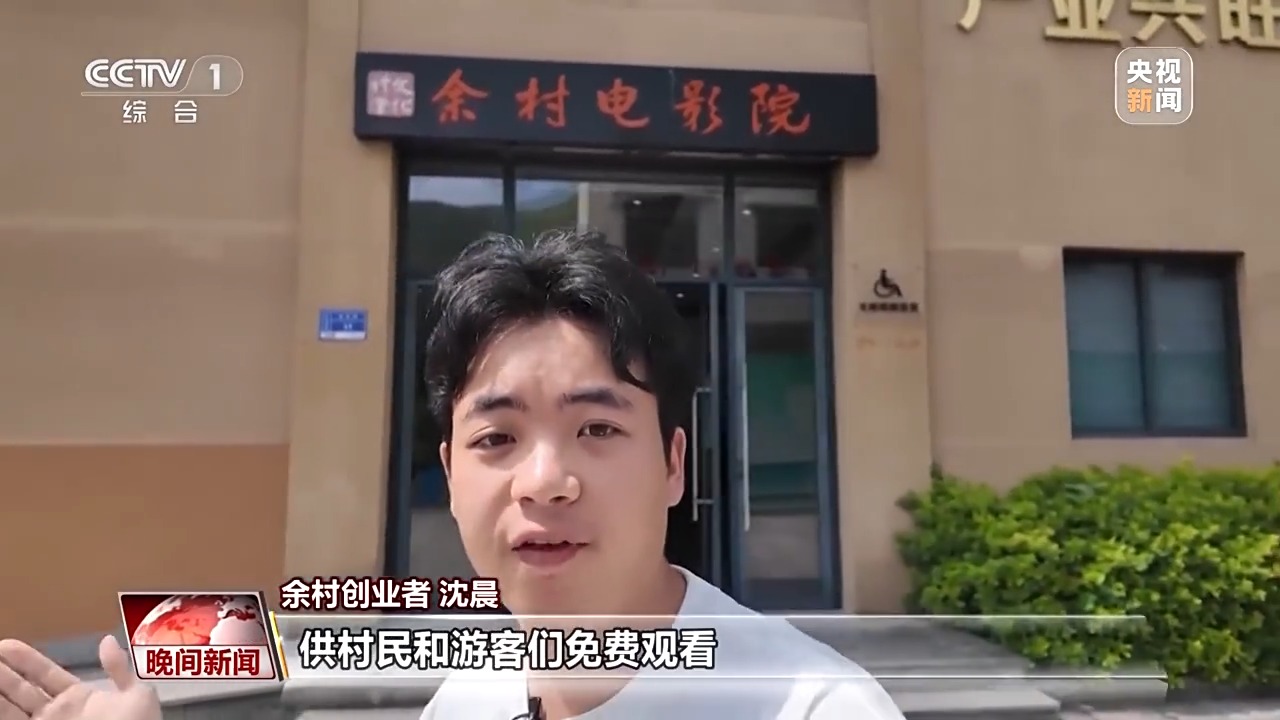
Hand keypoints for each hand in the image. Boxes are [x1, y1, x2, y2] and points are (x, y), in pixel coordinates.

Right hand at [0, 635, 160, 719]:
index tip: (6, 644)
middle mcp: (56, 715)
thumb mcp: (137, 695)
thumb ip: (118, 669)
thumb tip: (107, 640)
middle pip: (20, 690)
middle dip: (2, 674)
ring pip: (10, 709)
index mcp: (78, 698)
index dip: (25, 660)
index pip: (45, 674)